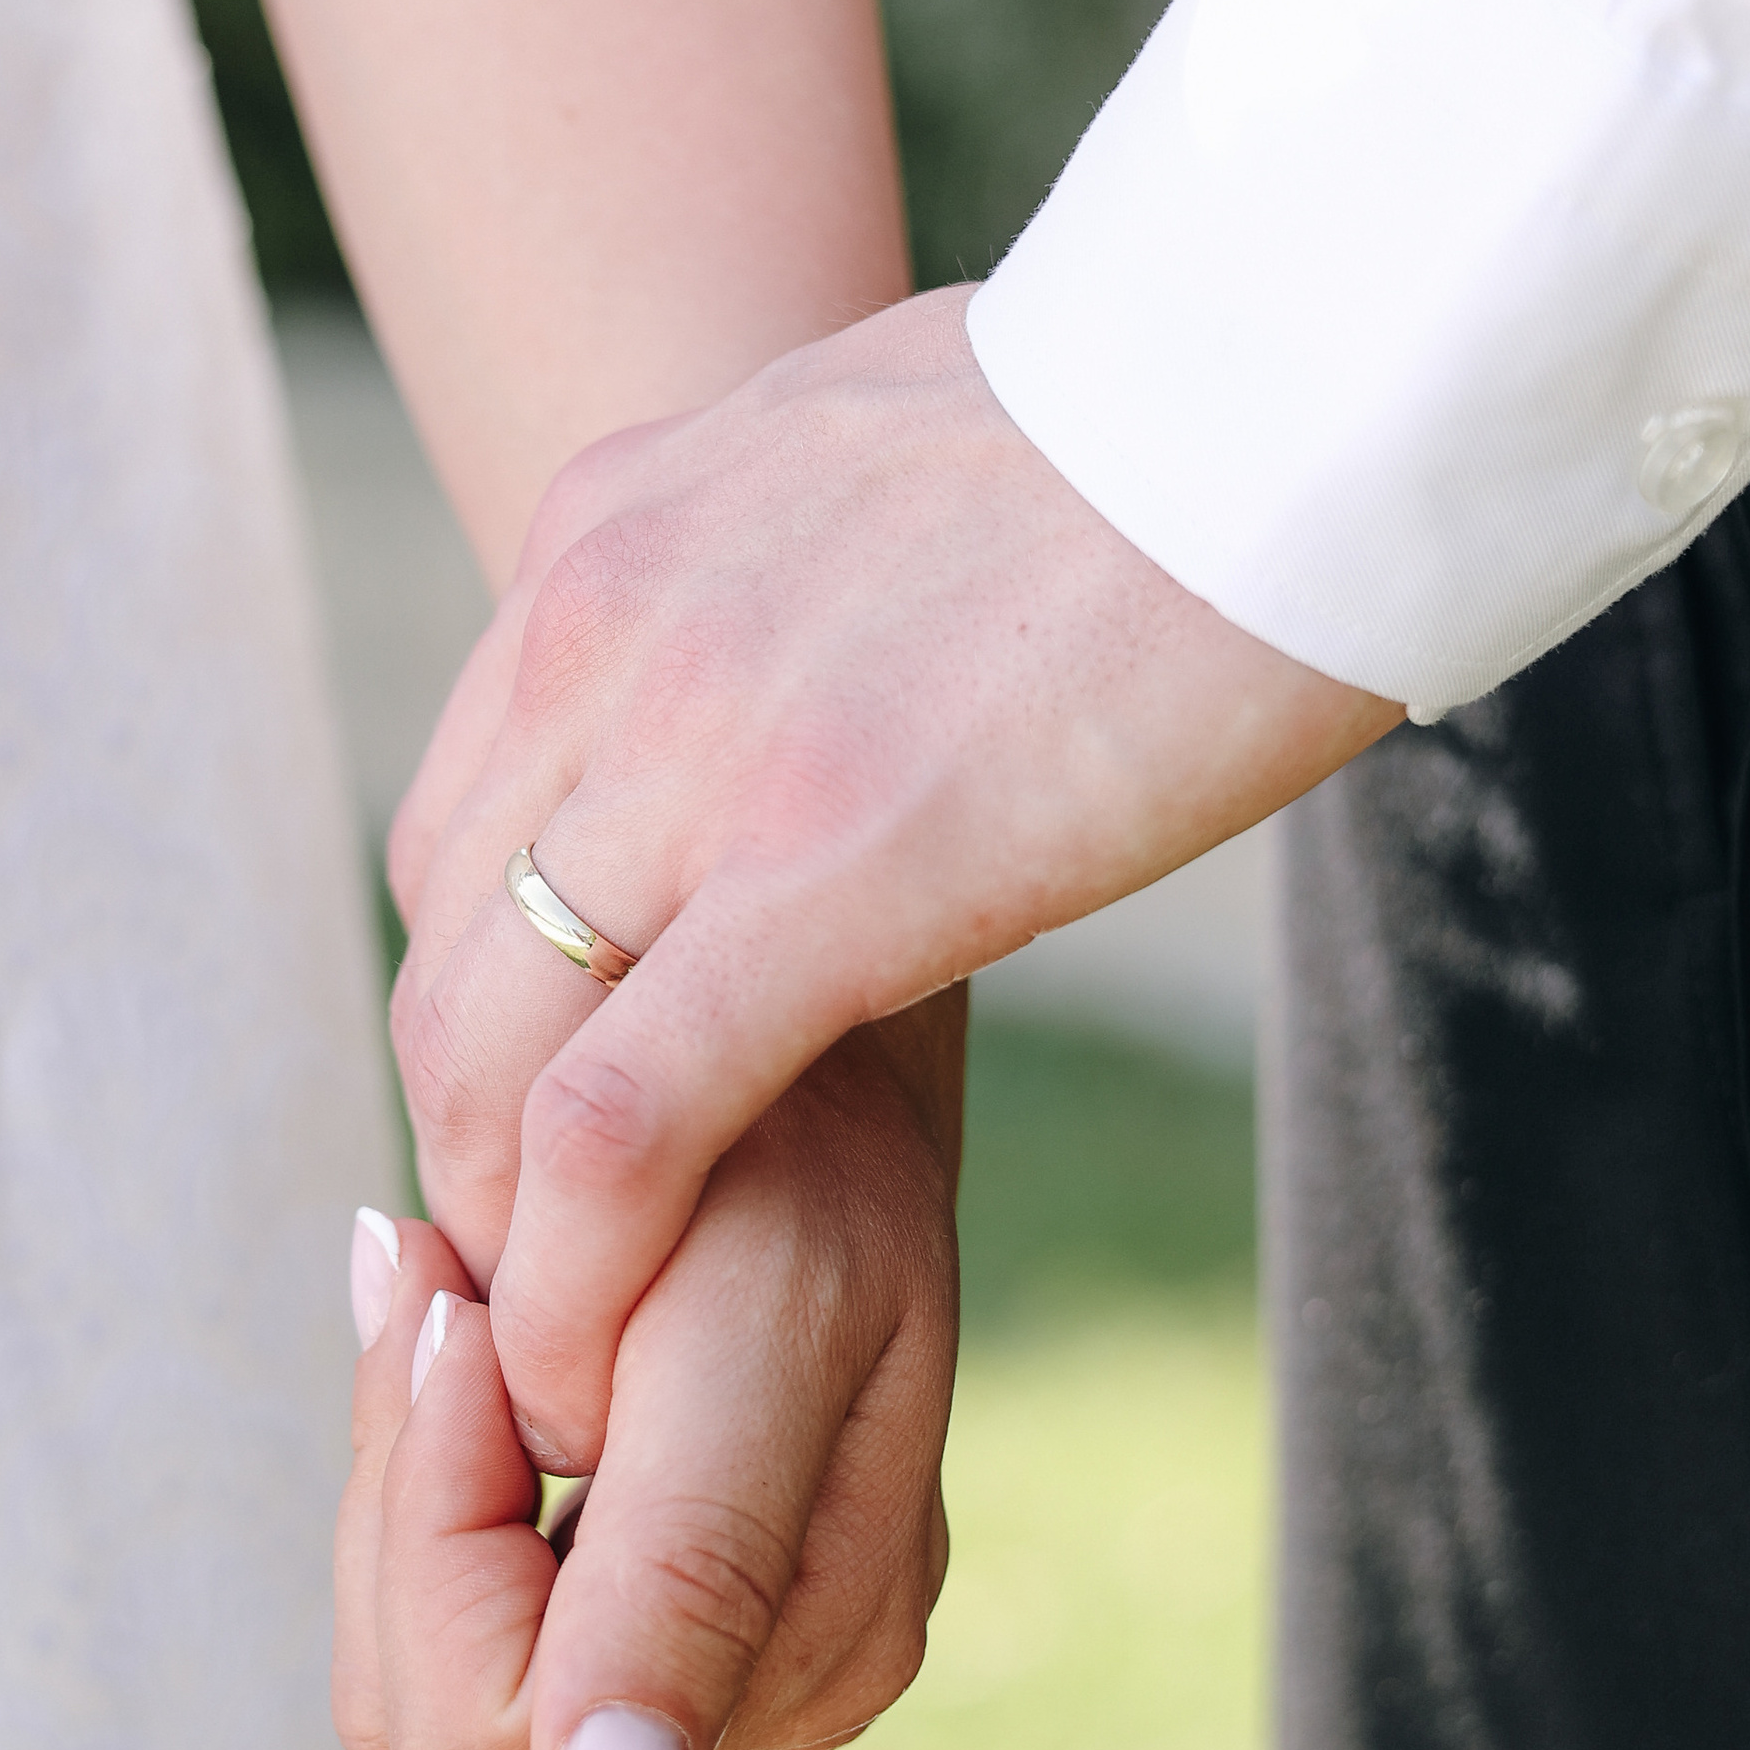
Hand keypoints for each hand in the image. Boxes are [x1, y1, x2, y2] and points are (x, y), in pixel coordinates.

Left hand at [335, 995, 961, 1749]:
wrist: (797, 1041)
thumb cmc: (782, 1148)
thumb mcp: (735, 1336)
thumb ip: (682, 1581)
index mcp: (812, 1643)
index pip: (493, 1709)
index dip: (438, 1517)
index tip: (467, 1317)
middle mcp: (781, 1682)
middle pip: (438, 1700)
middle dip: (417, 1487)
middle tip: (455, 1283)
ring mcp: (722, 1648)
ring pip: (422, 1653)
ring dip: (417, 1464)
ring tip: (477, 1294)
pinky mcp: (662, 1596)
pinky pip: (450, 1590)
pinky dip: (436, 1457)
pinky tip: (496, 1335)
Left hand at [389, 285, 1395, 1473]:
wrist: (1303, 378)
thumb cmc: (1168, 411)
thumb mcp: (889, 445)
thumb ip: (802, 549)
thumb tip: (840, 588)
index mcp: (612, 528)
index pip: (464, 816)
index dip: (487, 996)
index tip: (556, 1119)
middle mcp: (600, 626)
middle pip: (447, 942)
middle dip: (475, 1133)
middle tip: (548, 1270)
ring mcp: (694, 747)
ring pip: (486, 1044)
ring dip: (506, 1230)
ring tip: (567, 1358)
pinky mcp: (821, 870)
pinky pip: (621, 1118)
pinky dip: (584, 1270)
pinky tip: (599, 1372)